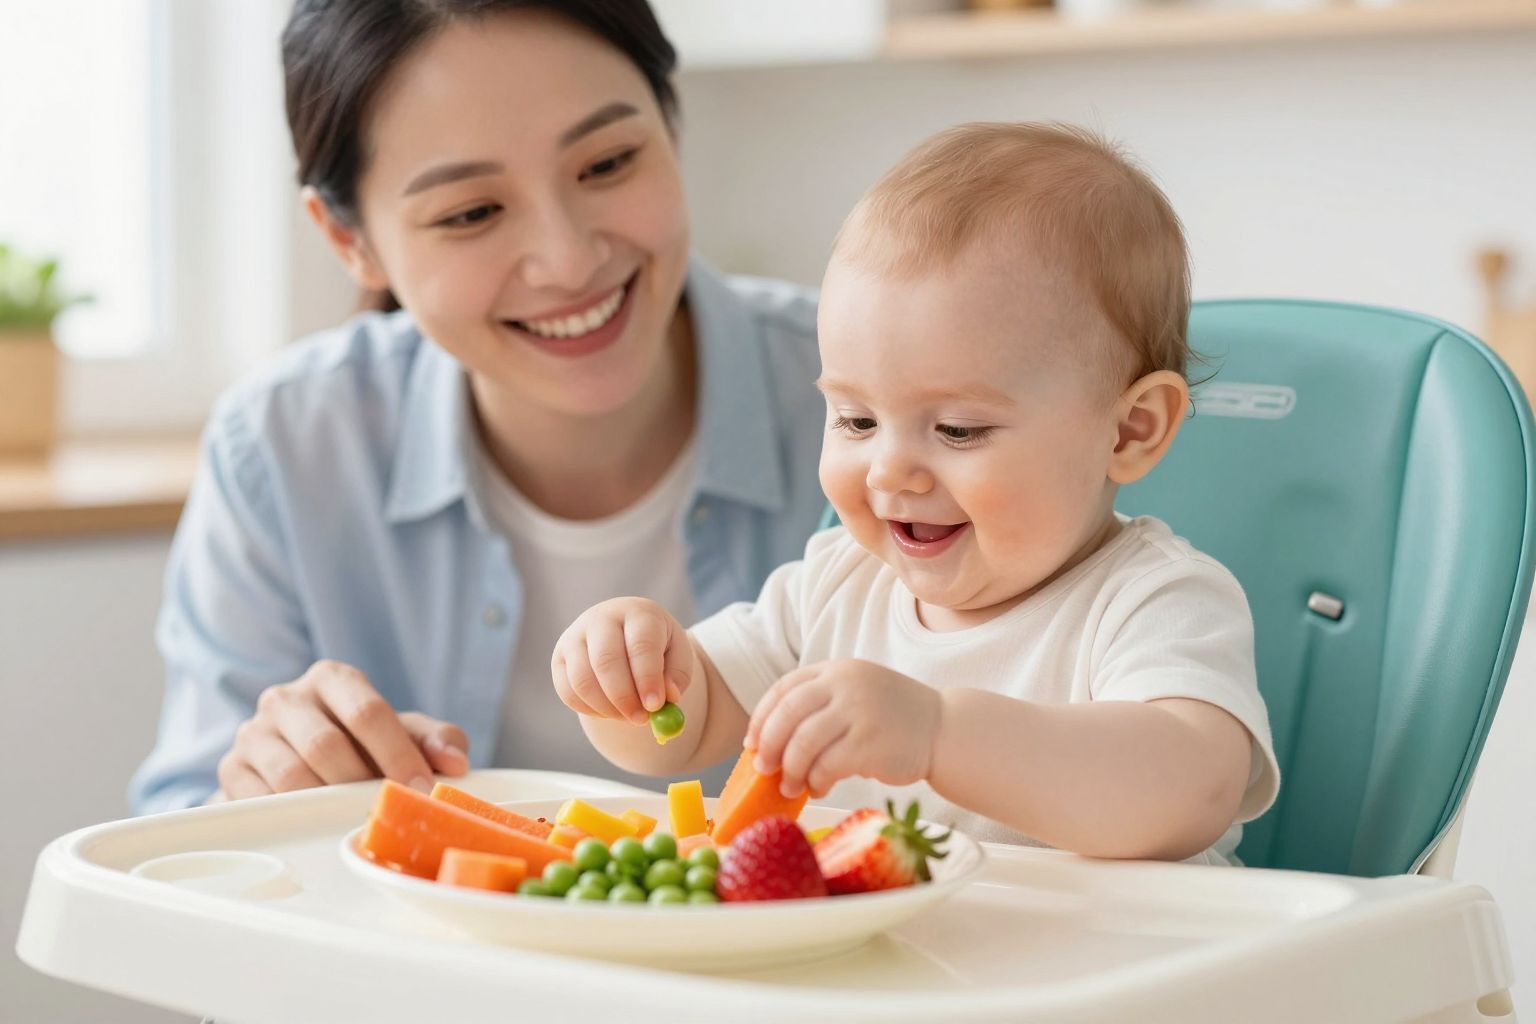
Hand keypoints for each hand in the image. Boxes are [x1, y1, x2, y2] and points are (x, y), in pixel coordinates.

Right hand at [216, 660, 468, 799]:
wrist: (298, 764)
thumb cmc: (361, 745)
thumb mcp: (402, 735)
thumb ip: (435, 740)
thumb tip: (455, 764)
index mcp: (332, 679)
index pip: (367, 712)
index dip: (398, 754)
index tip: (421, 787)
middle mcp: (286, 698)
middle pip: (326, 746)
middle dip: (362, 785)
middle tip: (387, 811)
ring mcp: (252, 733)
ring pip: (291, 776)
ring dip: (327, 805)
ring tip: (352, 819)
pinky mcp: (231, 770)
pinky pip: (263, 801)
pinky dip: (294, 818)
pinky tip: (314, 825)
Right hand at [552, 598, 691, 724]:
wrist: (625, 635)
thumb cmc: (657, 647)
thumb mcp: (677, 655)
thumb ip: (677, 676)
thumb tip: (668, 696)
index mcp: (638, 613)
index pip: (640, 644)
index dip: (647, 677)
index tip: (655, 706)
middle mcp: (602, 619)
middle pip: (606, 660)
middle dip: (624, 697)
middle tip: (640, 719)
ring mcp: (575, 636)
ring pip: (583, 680)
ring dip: (607, 708)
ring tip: (629, 715)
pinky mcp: (559, 657)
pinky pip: (568, 691)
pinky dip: (590, 709)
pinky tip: (610, 710)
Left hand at [746, 659, 941, 798]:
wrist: (943, 729)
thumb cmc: (892, 719)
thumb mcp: (855, 694)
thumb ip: (819, 707)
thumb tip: (768, 744)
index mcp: (836, 671)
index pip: (783, 689)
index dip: (761, 717)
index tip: (752, 742)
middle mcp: (845, 685)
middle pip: (786, 715)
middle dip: (768, 745)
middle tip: (763, 768)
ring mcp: (859, 711)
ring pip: (802, 743)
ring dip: (790, 770)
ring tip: (790, 786)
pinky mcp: (870, 743)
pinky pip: (827, 766)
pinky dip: (815, 781)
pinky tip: (818, 788)